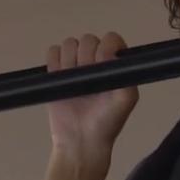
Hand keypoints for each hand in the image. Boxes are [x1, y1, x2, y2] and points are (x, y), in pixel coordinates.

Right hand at [46, 32, 138, 164]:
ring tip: (74, 85)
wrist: (80, 140)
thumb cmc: (106, 122)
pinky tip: (60, 80)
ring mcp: (75, 64)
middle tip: (87, 81)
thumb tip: (108, 52)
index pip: (110, 39)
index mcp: (114, 63)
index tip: (101, 65)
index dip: (104, 48)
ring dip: (69, 62)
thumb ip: (125, 74)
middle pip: (87, 39)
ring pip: (69, 44)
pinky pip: (52, 52)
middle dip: (85, 58)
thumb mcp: (126, 100)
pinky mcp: (56, 70)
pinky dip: (54, 64)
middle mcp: (95, 60)